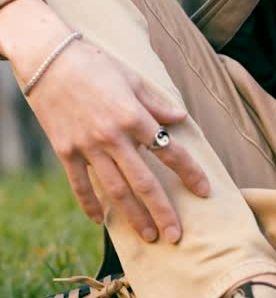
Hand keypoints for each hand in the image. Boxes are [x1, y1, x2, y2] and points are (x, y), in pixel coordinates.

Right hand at [2, 0, 209, 243]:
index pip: (169, 150)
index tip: (204, 191)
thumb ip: (156, 103)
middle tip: (176, 236)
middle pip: (144, 181)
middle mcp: (113, 136)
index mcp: (134, 116)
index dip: (189, 172)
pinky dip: (91, 205)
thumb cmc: (95, 64)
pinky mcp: (66, 151)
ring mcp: (88, 147)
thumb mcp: (132, 78)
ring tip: (149, 236)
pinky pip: (81, 185)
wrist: (49, 61)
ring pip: (116, 190)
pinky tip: (101, 221)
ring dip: (134, 217)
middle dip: (163, 211)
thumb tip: (181, 119)